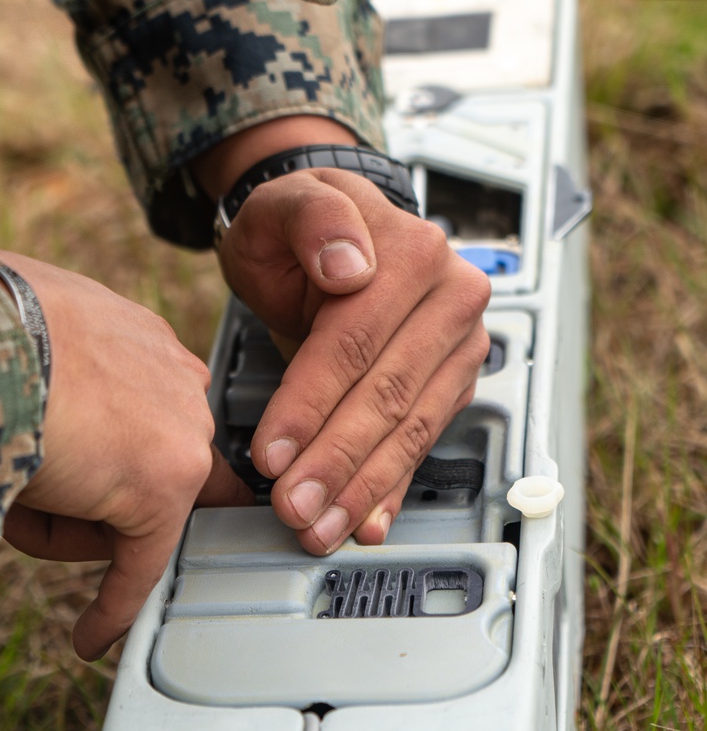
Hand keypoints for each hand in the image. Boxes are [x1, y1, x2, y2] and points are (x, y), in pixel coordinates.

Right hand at [0, 250, 251, 659]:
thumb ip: (44, 384)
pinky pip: (138, 565)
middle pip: (140, 469)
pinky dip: (112, 605)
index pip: (152, 412)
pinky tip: (89, 636)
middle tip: (20, 487)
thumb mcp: (15, 342)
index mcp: (138, 338)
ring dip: (62, 525)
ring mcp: (179, 433)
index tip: (118, 483)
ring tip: (0, 489)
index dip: (124, 456)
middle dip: (85, 496)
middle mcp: (174, 380)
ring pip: (127, 512)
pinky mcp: (164, 488)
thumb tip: (38, 450)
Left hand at [215, 170, 490, 552]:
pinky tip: (368, 522)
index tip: (271, 450)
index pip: (357, 342)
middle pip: (388, 395)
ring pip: (409, 429)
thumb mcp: (284, 204)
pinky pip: (421, 443)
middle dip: (335, 461)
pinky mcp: (452, 382)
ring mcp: (458, 345)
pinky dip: (392, 489)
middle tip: (292, 505)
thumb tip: (349, 263)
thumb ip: (313, 219)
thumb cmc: (298, 225)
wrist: (330, 237)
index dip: (311, 402)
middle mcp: (451, 299)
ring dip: (361, 488)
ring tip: (318, 526)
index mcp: (414, 253)